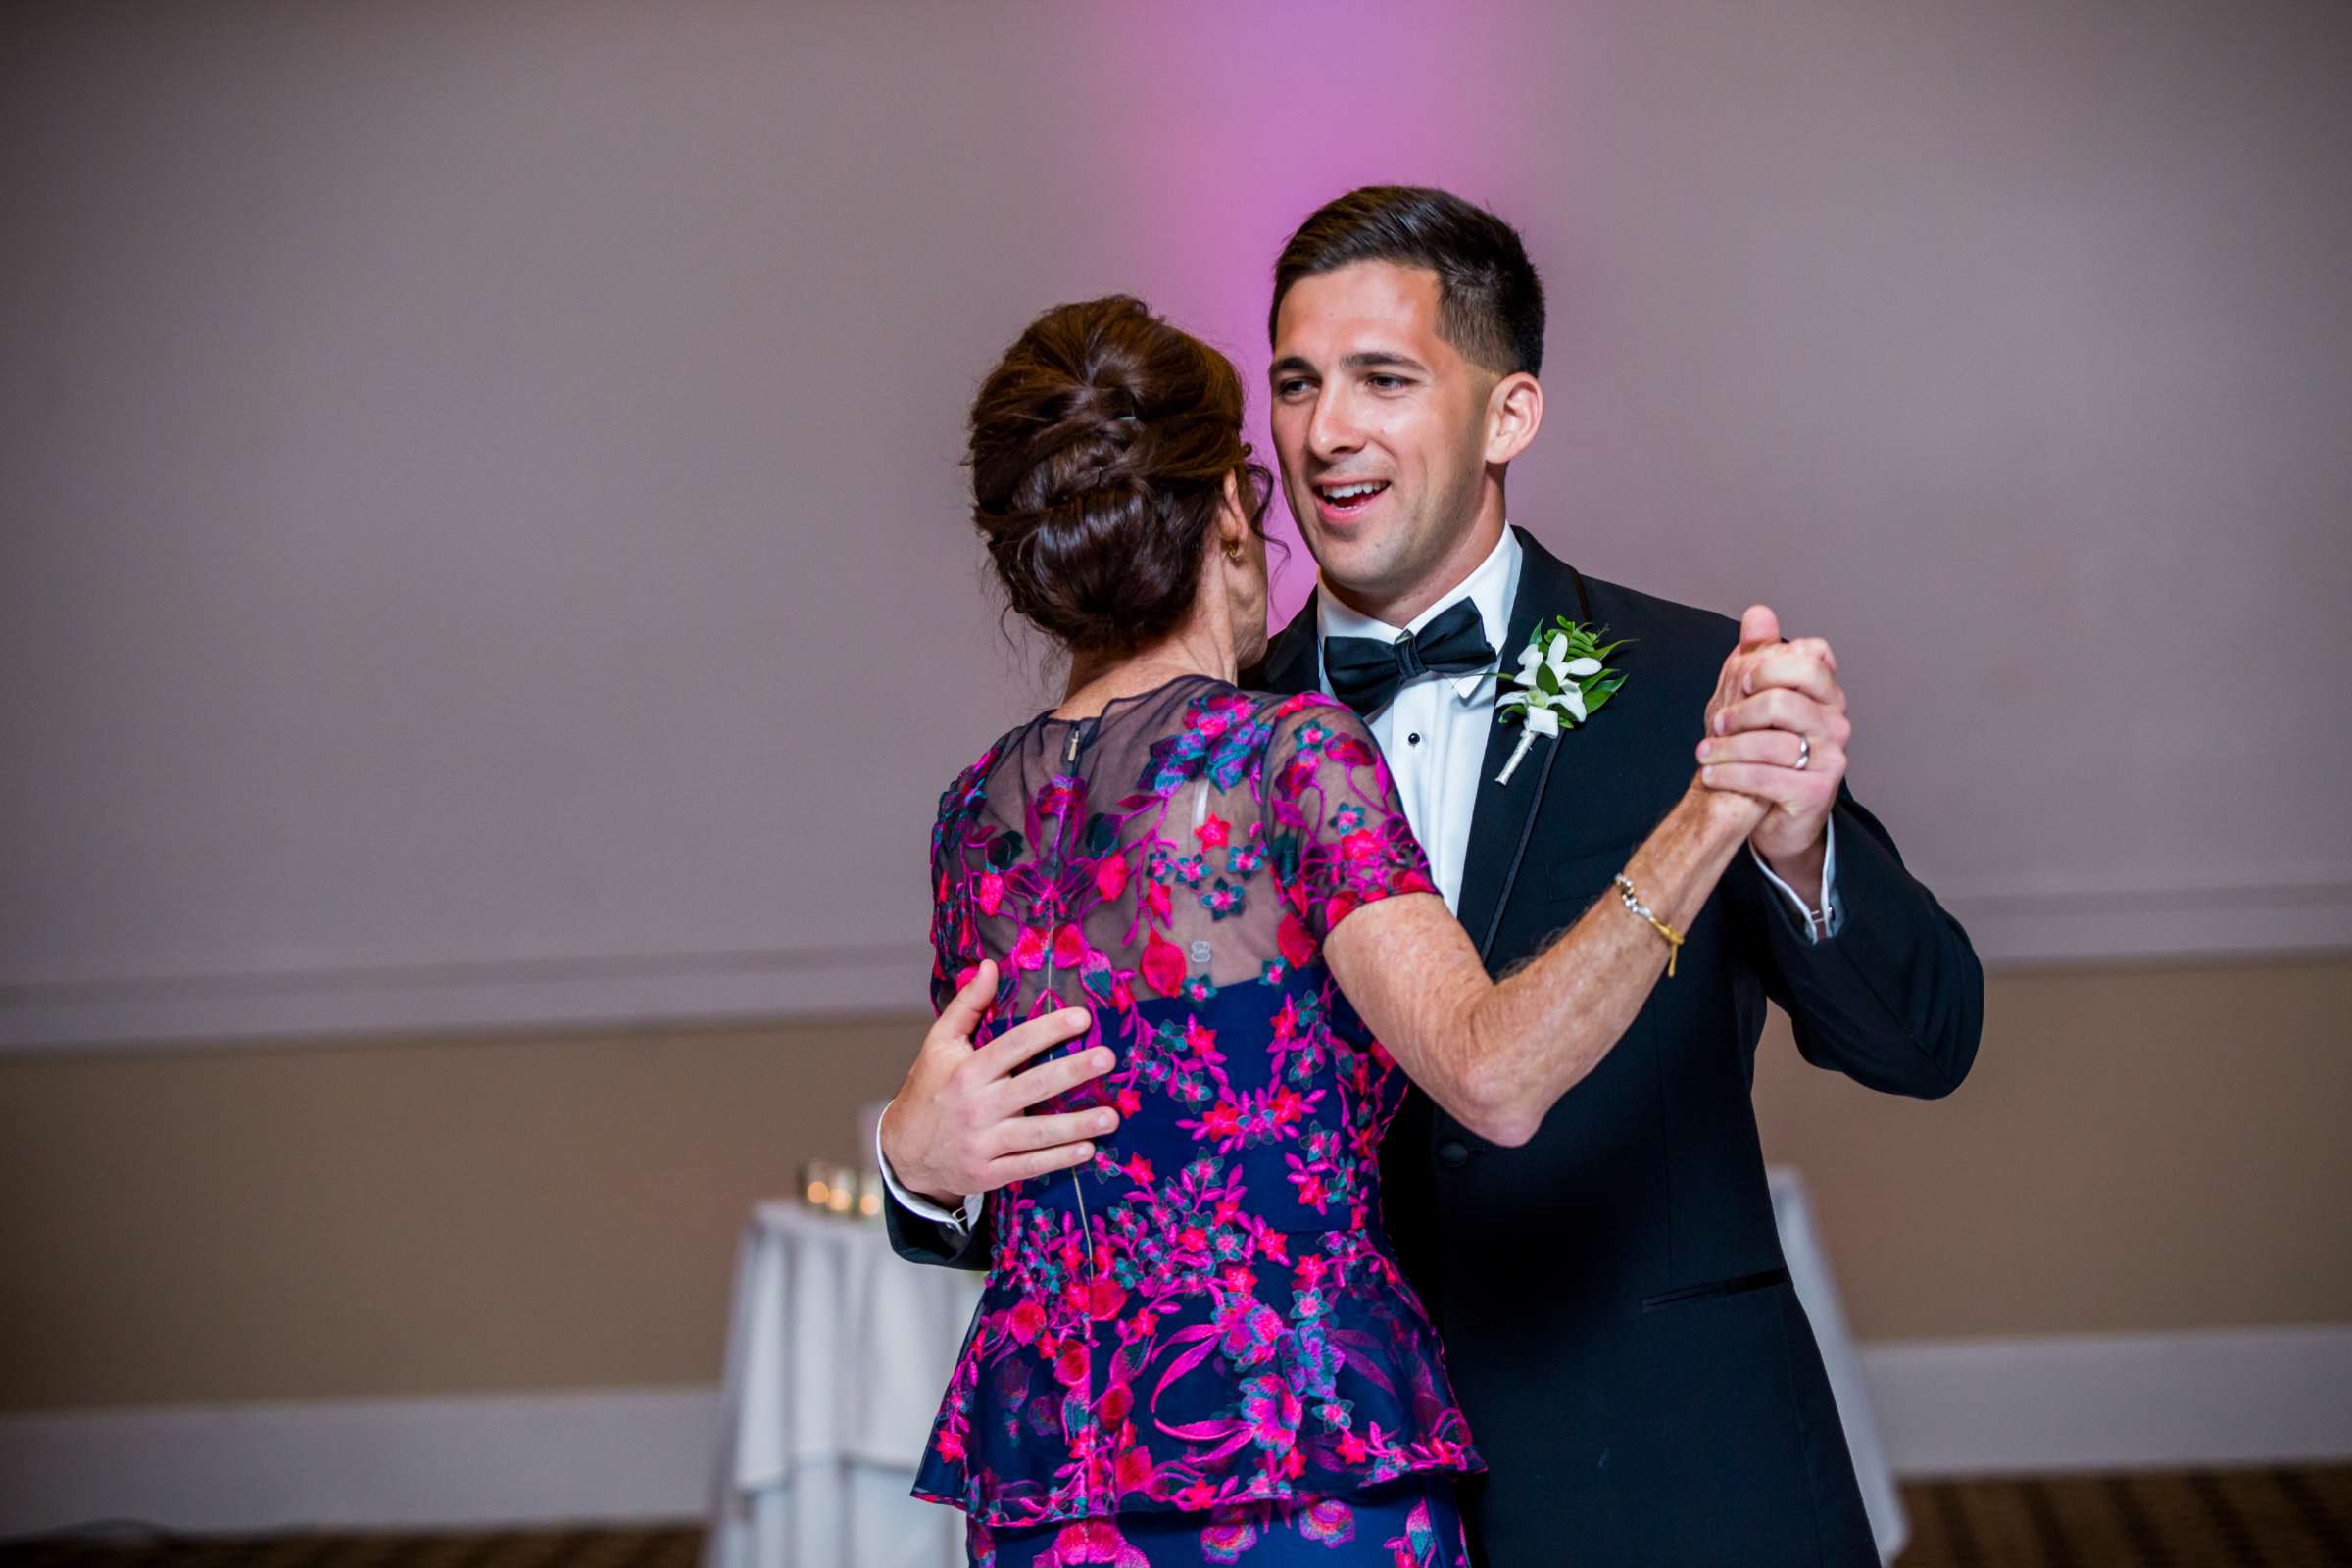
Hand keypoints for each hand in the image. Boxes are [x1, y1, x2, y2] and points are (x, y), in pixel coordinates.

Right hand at [879, 959, 1120, 1206]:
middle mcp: (976, 1106)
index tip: (1082, 1018)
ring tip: (1112, 1116)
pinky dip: (1060, 1159)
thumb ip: (967, 1005)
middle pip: (1032, 1086)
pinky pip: (1030, 1165)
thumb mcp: (939, 1044)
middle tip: (1108, 1058)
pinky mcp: (988, 1173)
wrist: (904, 1151)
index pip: (1014, 1045)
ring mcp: (982, 1143)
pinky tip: (1088, 1149)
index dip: (1049, 1030)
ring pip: (1037, 1133)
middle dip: (1073, 1071)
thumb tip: (989, 966)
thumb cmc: (930, 1089)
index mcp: (967, 1071)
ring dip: (1077, 1125)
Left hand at [1696, 605, 1848, 875]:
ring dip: (1727, 747)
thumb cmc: (1767, 754)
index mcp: (1826, 695)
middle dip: (1740, 711)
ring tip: (1705, 753)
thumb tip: (1759, 613)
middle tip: (1716, 722)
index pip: (1810, 660)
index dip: (1770, 666)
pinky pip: (1764, 776)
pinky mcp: (1817, 791)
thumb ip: (1759, 656)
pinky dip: (1729, 774)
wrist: (1777, 815)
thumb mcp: (1757, 701)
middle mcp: (1837, 723)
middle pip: (1784, 699)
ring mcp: (1832, 758)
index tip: (1742, 682)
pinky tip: (1710, 774)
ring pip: (1771, 741)